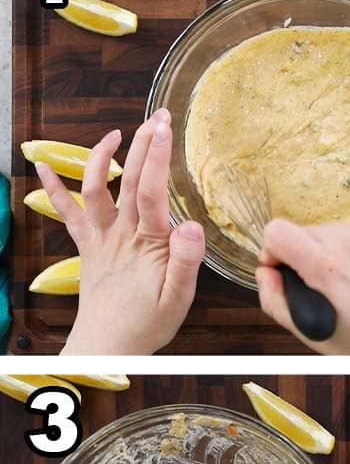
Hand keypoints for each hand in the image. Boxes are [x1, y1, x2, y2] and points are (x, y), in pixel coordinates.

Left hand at [36, 108, 205, 353]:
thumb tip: (194, 227)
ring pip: (96, 189)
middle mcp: (121, 236)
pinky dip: (52, 189)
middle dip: (143, 145)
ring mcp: (101, 239)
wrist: (106, 346)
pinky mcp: (88, 248)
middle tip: (157, 117)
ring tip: (116, 134)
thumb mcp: (178, 298)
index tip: (166, 128)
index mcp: (149, 245)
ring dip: (102, 158)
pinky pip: (68, 214)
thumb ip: (185, 262)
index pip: (153, 192)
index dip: (158, 157)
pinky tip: (41, 167)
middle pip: (130, 181)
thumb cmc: (146, 325)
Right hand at [255, 219, 349, 354]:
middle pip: (301, 230)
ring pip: (328, 231)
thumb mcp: (314, 335)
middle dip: (297, 256)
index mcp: (330, 268)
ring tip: (336, 287)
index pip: (277, 231)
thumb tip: (265, 275)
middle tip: (311, 288)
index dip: (271, 252)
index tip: (280, 271)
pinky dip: (346, 254)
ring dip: (322, 253)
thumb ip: (277, 302)